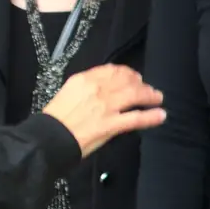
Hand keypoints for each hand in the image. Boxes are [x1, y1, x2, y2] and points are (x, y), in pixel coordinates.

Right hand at [41, 64, 165, 157]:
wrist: (48, 137)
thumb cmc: (53, 118)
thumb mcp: (67, 93)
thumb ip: (84, 89)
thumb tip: (100, 89)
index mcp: (84, 79)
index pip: (111, 70)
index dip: (126, 72)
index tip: (132, 76)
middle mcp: (98, 89)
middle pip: (126, 80)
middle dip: (140, 82)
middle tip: (147, 87)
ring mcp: (106, 107)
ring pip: (135, 95)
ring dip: (149, 95)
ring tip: (158, 98)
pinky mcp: (111, 125)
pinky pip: (136, 118)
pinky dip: (151, 116)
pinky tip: (161, 115)